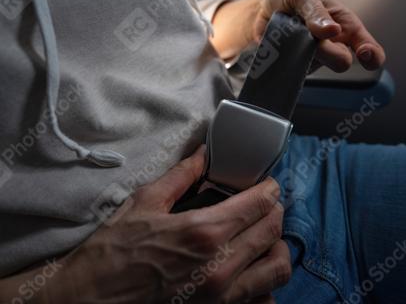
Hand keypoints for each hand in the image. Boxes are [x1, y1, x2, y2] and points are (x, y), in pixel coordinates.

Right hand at [21, 146, 289, 302]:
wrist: (90, 300)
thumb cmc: (113, 251)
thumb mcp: (144, 203)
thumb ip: (181, 176)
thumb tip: (203, 153)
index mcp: (203, 231)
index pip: (258, 204)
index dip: (269, 189)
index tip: (267, 184)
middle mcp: (221, 265)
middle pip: (273, 230)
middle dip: (274, 211)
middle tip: (264, 205)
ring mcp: (223, 296)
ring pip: (277, 267)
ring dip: (277, 247)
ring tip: (263, 238)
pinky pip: (264, 300)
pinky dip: (265, 283)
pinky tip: (251, 271)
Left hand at [210, 0, 385, 71]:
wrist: (260, 10)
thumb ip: (316, 10)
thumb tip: (333, 31)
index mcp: (345, 27)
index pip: (370, 51)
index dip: (372, 56)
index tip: (363, 54)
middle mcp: (333, 47)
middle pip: (341, 62)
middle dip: (326, 51)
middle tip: (310, 36)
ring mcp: (315, 61)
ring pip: (316, 68)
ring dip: (302, 54)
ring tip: (289, 35)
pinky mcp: (296, 70)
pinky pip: (292, 74)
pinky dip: (284, 60)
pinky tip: (278, 47)